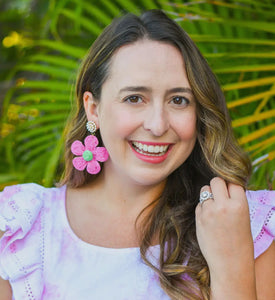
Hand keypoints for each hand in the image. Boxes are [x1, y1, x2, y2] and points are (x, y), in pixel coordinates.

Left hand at [195, 177, 255, 298]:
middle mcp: (223, 205)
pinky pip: (199, 204)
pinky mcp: (198, 218)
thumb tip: (223, 186)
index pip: (232, 182)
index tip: (230, 192)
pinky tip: (209, 219)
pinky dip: (203, 207)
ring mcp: (209, 211)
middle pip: (216, 180)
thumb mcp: (243, 218)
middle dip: (217, 185)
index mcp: (240, 205)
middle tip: (220, 195)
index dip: (230, 187)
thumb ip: (233, 201)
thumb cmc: (240, 242)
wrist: (230, 265)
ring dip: (208, 195)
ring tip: (214, 208)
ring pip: (204, 189)